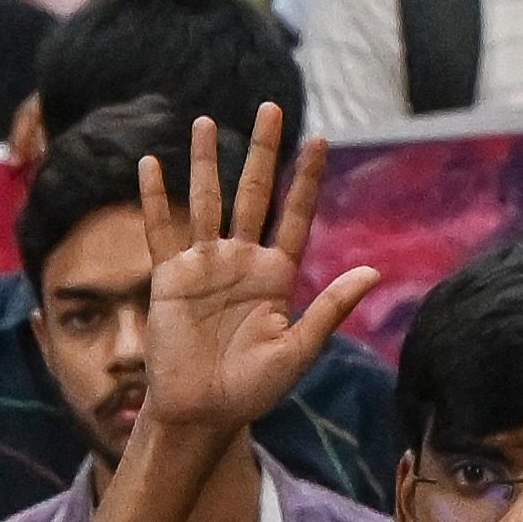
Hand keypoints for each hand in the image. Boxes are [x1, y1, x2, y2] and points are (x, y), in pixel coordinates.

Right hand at [134, 106, 376, 438]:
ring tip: (204, 122)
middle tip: (271, 108)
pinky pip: (162, 231)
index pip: (296, 215)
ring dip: (204, 162)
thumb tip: (372, 273)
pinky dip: (155, 199)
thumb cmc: (252, 390)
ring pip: (206, 201)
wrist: (201, 413)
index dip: (307, 179)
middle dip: (262, 152)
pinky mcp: (170, 279)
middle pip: (253, 193)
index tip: (319, 140)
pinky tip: (150, 166)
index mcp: (278, 276)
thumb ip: (330, 309)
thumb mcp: (298, 351)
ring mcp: (205, 266)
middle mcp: (242, 261)